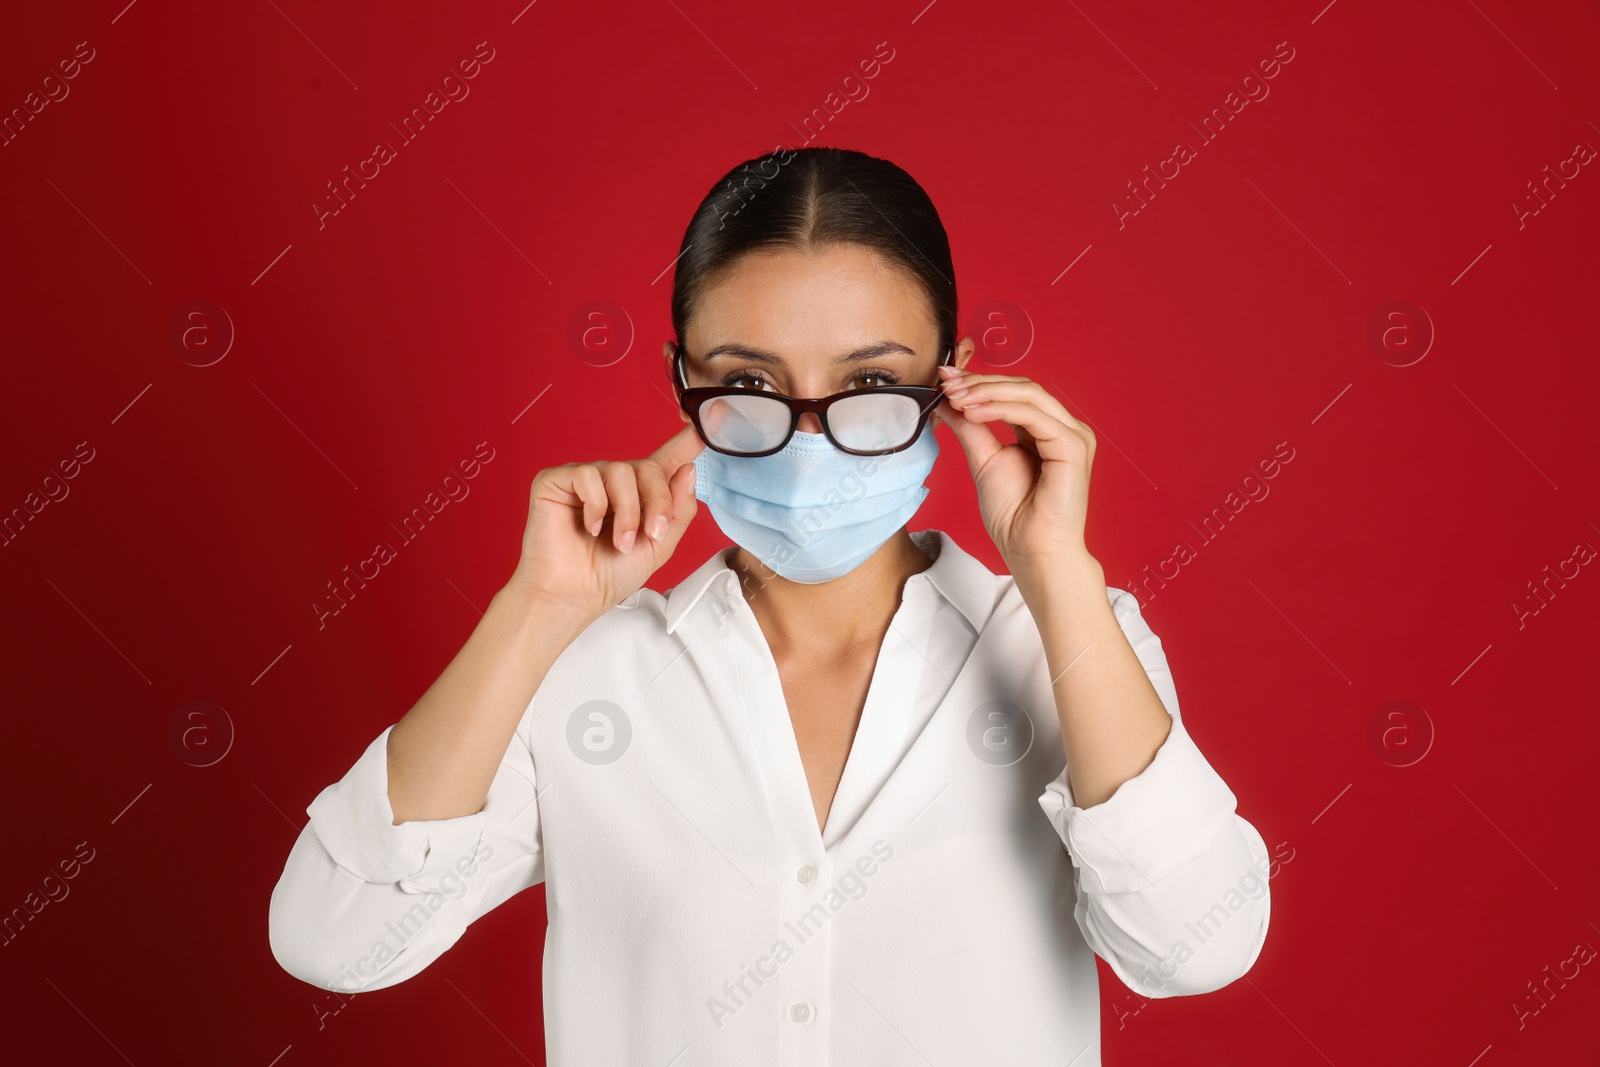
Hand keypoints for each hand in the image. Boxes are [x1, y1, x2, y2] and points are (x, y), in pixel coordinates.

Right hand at [507, 422, 703, 623]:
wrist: (575, 597)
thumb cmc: (610, 574)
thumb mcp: (659, 546)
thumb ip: (678, 510)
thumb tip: (688, 470)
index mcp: (640, 493)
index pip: (668, 458)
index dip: (689, 439)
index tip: (715, 415)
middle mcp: (614, 481)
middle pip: (649, 467)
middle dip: (657, 502)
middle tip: (652, 534)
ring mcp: (585, 478)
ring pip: (621, 470)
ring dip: (628, 512)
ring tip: (619, 542)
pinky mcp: (556, 480)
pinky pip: (587, 475)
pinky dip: (595, 505)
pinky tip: (589, 527)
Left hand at [934, 365, 1097, 585]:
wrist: (1032, 552)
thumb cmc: (1015, 517)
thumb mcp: (984, 460)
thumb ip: (971, 427)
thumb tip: (948, 400)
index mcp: (1046, 431)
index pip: (1014, 393)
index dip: (979, 382)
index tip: (945, 379)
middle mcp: (1063, 429)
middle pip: (1023, 387)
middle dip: (981, 382)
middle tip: (947, 383)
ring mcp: (1072, 436)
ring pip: (1029, 394)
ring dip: (987, 391)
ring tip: (956, 397)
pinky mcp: (1073, 447)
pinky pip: (1034, 416)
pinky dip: (1000, 408)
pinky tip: (974, 411)